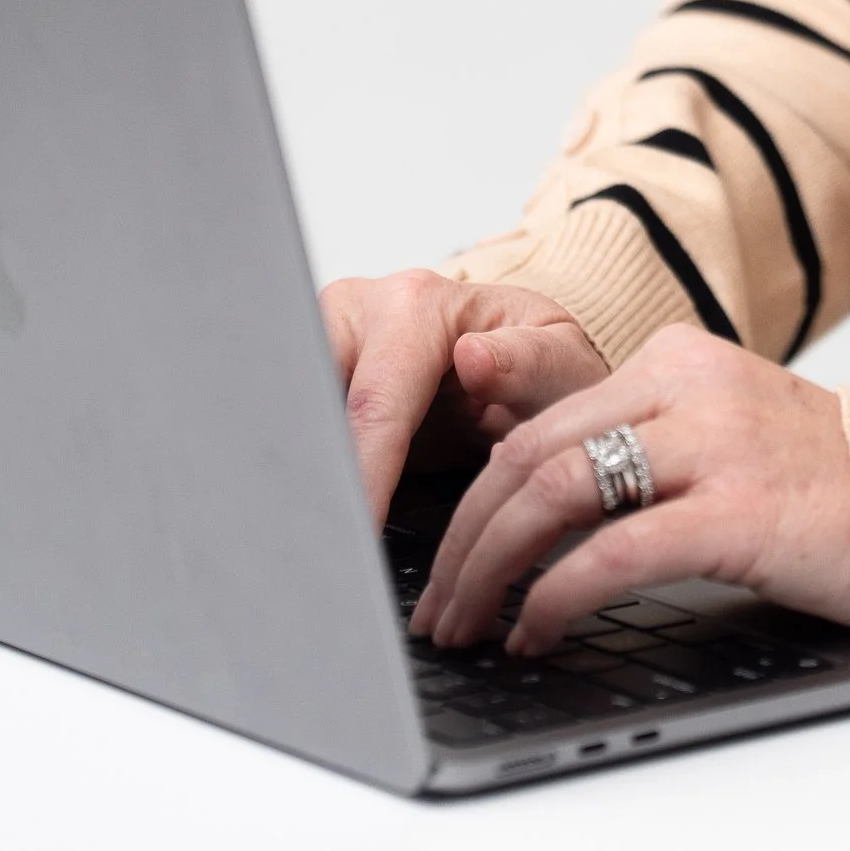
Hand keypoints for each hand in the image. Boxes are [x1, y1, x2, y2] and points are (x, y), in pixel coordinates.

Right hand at [320, 267, 608, 524]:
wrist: (521, 367)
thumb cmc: (542, 365)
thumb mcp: (560, 365)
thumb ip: (529, 363)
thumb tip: (474, 358)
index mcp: (412, 305)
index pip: (373, 404)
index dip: (364, 476)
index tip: (361, 534)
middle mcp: (356, 313)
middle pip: (309, 403)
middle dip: (316, 473)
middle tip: (328, 545)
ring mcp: (323, 345)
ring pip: (289, 416)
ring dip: (302, 476)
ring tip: (316, 541)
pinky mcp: (309, 382)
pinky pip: (294, 431)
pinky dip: (302, 475)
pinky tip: (314, 519)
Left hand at [413, 324, 849, 649]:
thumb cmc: (822, 490)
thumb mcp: (721, 439)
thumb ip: (637, 448)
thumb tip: (525, 507)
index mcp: (677, 359)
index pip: (539, 421)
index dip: (473, 496)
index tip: (444, 557)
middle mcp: (689, 386)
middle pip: (529, 454)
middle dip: (464, 539)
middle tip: (433, 606)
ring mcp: (716, 444)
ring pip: (554, 494)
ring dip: (490, 569)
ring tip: (466, 623)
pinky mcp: (738, 510)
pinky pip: (611, 553)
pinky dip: (553, 599)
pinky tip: (535, 632)